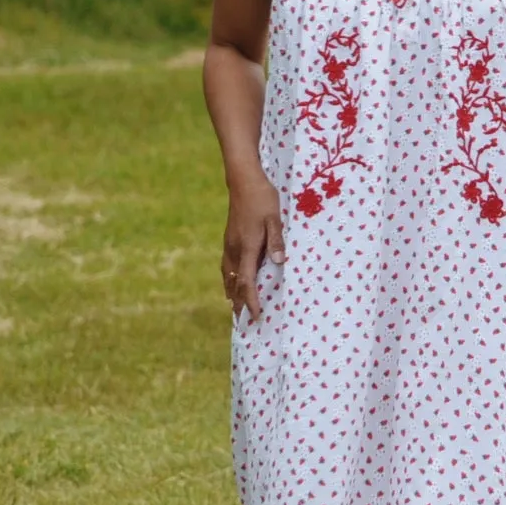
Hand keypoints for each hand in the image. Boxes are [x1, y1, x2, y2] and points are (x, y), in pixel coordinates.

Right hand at [222, 170, 284, 321]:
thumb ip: (276, 241)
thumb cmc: (262, 199)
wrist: (243, 181)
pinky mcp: (229, 239)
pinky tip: (230, 284)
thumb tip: (278, 262)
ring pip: (228, 276)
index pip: (247, 282)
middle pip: (234, 284)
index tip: (256, 316)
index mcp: (246, 247)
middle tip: (243, 323)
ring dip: (232, 294)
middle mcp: (234, 249)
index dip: (252, 301)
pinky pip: (227, 266)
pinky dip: (229, 280)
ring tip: (235, 310)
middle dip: (239, 303)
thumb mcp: (275, 218)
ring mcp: (229, 244)